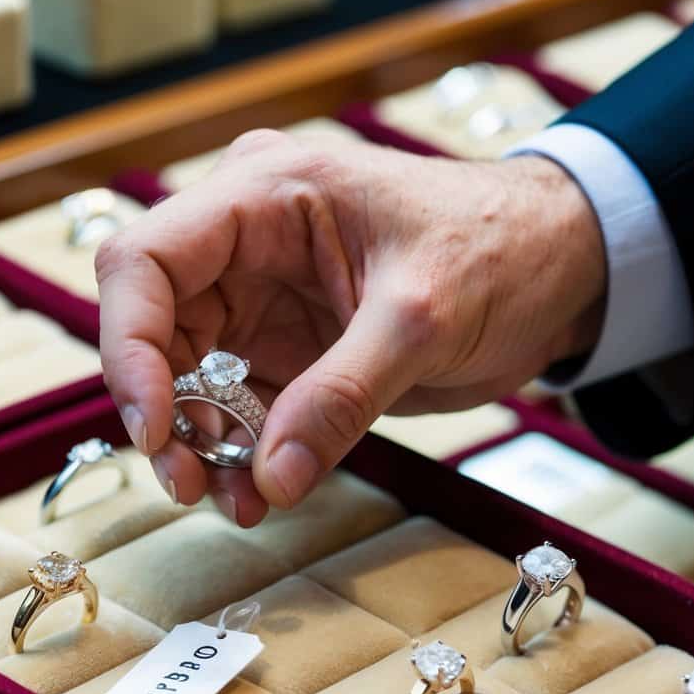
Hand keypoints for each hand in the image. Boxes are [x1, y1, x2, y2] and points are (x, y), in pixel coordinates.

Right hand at [96, 128, 604, 524]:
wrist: (563, 265)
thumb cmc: (501, 249)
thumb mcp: (424, 318)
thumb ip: (344, 395)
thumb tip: (270, 477)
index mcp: (265, 192)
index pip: (147, 260)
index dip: (129, 346)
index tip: (155, 428)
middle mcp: (248, 239)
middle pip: (155, 324)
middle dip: (162, 407)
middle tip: (188, 483)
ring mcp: (265, 293)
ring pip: (188, 371)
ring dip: (198, 441)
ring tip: (232, 500)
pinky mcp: (290, 343)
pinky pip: (239, 401)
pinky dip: (239, 449)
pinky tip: (260, 491)